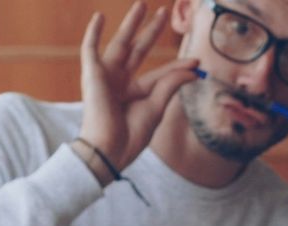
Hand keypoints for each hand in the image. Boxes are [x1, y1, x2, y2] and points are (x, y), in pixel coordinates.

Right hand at [78, 3, 198, 171]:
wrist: (109, 148)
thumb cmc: (130, 135)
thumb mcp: (157, 107)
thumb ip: (172, 84)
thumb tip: (193, 69)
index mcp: (136, 93)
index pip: (162, 73)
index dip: (179, 66)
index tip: (198, 62)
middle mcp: (121, 81)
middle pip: (139, 49)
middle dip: (151, 31)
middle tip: (164, 11)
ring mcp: (106, 76)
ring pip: (121, 43)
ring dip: (131, 23)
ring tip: (143, 4)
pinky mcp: (92, 74)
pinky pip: (90, 49)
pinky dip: (93, 33)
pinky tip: (100, 17)